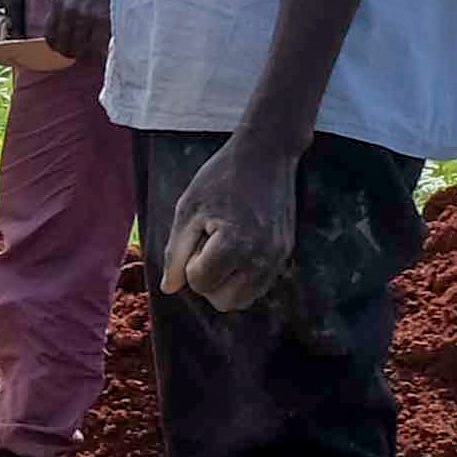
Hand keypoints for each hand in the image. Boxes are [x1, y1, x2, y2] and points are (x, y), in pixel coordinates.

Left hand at [44, 0, 112, 68]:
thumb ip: (66, 12)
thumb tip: (66, 37)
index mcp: (58, 2)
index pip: (50, 36)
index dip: (59, 47)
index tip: (67, 49)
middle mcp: (68, 10)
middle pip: (64, 45)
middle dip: (74, 52)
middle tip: (84, 53)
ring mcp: (85, 15)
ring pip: (80, 49)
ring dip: (88, 54)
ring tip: (96, 51)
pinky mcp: (103, 20)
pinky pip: (97, 47)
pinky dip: (101, 53)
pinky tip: (105, 48)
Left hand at [157, 135, 299, 312]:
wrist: (267, 154)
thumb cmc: (222, 177)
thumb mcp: (188, 209)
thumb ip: (176, 252)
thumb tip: (169, 288)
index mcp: (235, 243)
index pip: (201, 283)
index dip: (189, 265)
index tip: (197, 237)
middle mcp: (262, 255)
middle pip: (225, 302)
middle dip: (208, 282)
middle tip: (207, 249)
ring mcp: (278, 256)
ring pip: (245, 299)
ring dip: (227, 284)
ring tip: (223, 249)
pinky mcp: (286, 252)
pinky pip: (261, 285)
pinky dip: (244, 278)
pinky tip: (237, 250)